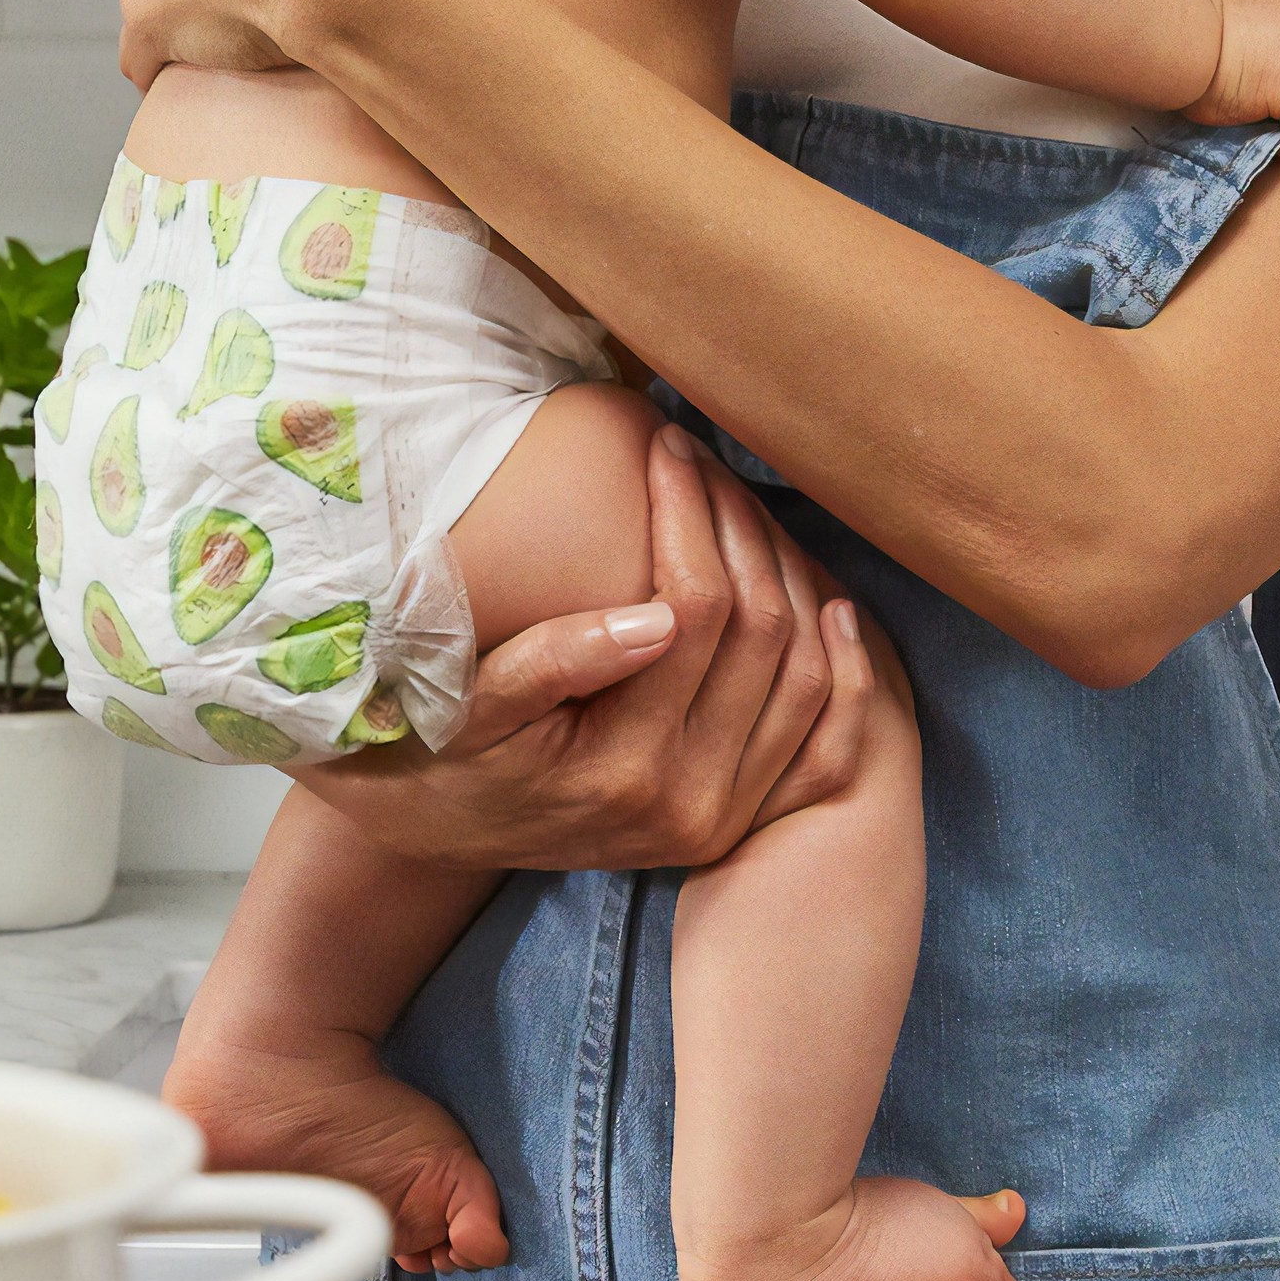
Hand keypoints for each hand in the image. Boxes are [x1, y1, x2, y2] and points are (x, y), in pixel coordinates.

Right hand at [287, 425, 877, 871]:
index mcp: (620, 769)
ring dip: (792, 580)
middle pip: (762, 635)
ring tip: (748, 510)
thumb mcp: (469, 705)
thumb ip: (553, 662)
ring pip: (805, 678)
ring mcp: (722, 817)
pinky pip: (824, 747)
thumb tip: (653, 616)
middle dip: (741, 529)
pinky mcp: (739, 821)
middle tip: (709, 462)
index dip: (690, 515)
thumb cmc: (441, 747)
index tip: (668, 448)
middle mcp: (688, 803)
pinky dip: (843, 676)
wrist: (436, 832)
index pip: (694, 611)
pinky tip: (836, 610)